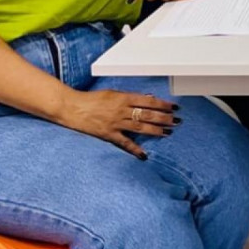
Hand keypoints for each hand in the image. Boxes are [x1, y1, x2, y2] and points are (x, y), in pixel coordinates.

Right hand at [55, 90, 177, 159]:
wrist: (72, 107)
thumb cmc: (92, 99)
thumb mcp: (113, 93)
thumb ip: (130, 97)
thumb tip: (147, 99)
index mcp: (123, 98)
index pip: (148, 101)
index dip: (163, 104)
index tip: (174, 107)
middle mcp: (121, 110)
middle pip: (147, 115)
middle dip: (164, 118)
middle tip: (176, 121)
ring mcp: (115, 123)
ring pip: (139, 127)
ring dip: (155, 131)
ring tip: (168, 132)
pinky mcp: (108, 134)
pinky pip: (124, 143)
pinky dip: (134, 149)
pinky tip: (144, 155)